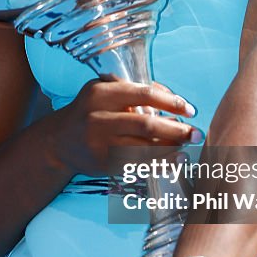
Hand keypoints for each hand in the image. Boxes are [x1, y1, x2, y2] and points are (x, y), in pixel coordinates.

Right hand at [51, 78, 199, 178]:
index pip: (144, 94)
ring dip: (171, 149)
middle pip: (146, 124)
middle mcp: (98, 117)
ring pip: (143, 148)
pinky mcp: (102, 164)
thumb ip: (136, 90)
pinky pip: (137, 165)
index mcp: (101, 93)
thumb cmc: (91, 111)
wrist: (59, 141)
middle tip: (197, 134)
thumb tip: (174, 101)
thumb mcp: (105, 91)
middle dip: (177, 130)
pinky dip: (159, 164)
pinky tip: (174, 161)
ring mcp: (99, 143)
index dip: (171, 101)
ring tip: (187, 148)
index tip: (190, 109)